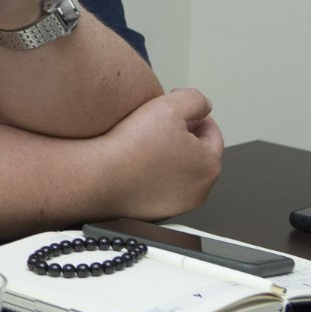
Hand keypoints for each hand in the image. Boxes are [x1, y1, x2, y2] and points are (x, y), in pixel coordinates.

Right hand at [94, 88, 223, 220]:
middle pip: (196, 153)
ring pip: (178, 171)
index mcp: (209, 165)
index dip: (194, 115)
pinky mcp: (156, 212)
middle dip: (181, 136)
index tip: (175, 110)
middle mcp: (199, 190)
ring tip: (144, 143)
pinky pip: (159, 186)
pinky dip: (152, 174)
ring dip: (167, 155)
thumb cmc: (132, 147)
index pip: (211, 133)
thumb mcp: (169, 105)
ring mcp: (177, 205)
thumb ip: (196, 100)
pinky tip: (135, 162)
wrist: (99, 177)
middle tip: (157, 125)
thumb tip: (202, 106)